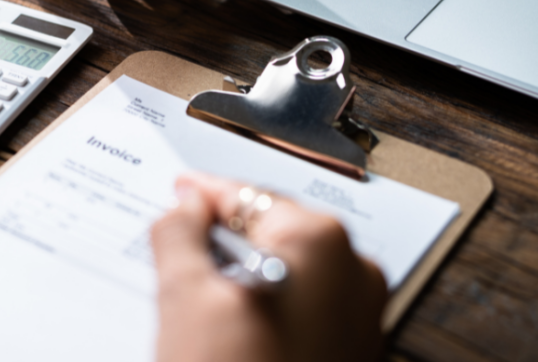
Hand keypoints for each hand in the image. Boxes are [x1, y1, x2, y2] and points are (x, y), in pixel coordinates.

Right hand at [151, 172, 386, 361]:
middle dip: (223, 237)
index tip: (181, 192)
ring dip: (240, 274)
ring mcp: (360, 318)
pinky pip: (300, 308)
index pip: (248, 196)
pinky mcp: (352, 354)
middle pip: (271, 232)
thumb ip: (179, 233)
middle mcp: (354, 274)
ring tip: (195, 295)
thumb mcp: (184, 297)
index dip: (204, 194)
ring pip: (285, 272)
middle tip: (177, 244)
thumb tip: (185, 207)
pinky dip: (263, 305)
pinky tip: (226, 329)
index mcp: (320, 244)